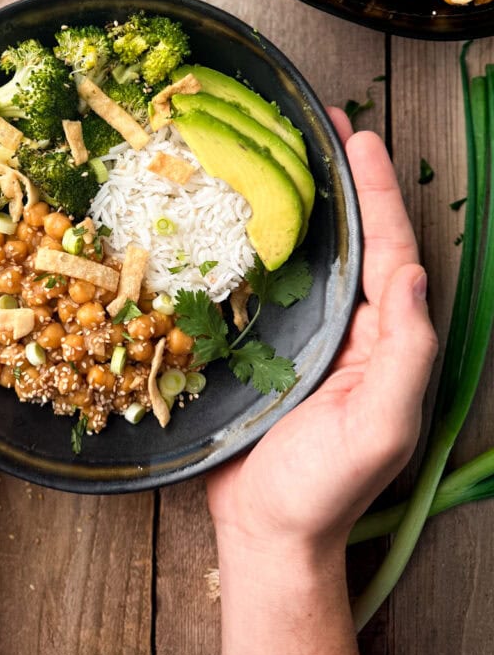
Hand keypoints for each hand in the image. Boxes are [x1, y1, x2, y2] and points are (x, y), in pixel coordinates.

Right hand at [207, 110, 437, 548]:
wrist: (266, 530)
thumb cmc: (325, 488)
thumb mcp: (381, 428)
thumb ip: (404, 354)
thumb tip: (411, 275)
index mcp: (384, 338)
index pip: (389, 249)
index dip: (377, 191)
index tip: (359, 138)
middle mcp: (352, 325)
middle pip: (356, 237)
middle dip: (346, 178)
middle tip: (324, 124)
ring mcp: (310, 332)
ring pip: (314, 252)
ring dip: (306, 199)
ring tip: (287, 152)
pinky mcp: (267, 343)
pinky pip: (271, 280)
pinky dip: (264, 239)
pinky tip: (242, 214)